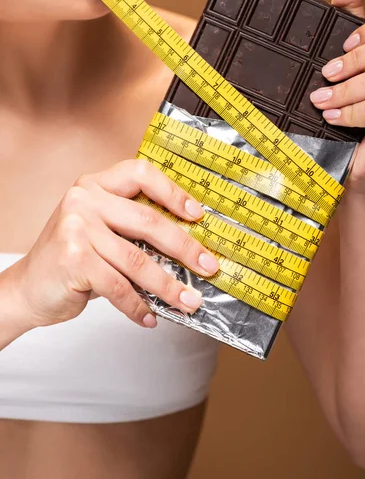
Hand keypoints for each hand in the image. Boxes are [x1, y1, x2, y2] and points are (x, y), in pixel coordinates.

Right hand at [12, 159, 218, 329]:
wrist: (28, 288)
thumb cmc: (74, 259)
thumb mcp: (100, 230)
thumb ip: (133, 228)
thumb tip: (189, 245)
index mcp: (95, 185)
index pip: (140, 174)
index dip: (173, 192)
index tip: (198, 215)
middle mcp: (84, 200)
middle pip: (148, 220)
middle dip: (185, 247)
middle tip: (208, 267)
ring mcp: (77, 228)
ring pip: (137, 260)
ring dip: (169, 286)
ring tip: (189, 302)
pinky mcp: (74, 259)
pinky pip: (118, 286)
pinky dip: (138, 306)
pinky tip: (150, 317)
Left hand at [310, 0, 364, 192]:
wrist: (351, 167)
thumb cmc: (350, 116)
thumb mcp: (348, 64)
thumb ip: (349, 20)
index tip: (343, 47)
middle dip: (354, 59)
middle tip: (327, 74)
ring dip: (345, 90)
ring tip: (322, 101)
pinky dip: (352, 111)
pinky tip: (334, 118)